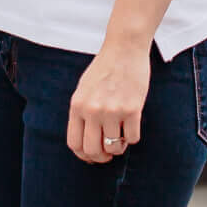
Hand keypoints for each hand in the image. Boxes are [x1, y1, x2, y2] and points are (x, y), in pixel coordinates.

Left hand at [67, 45, 149, 165]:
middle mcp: (92, 110)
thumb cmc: (104, 68)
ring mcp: (112, 110)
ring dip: (118, 147)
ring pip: (114, 148)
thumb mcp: (83, 89)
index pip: (75, 144)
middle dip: (101, 157)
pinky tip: (131, 125)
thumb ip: (81, 113)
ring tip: (120, 135)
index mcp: (77, 105)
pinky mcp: (132, 109)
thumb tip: (85, 143)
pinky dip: (132, 137)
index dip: (84, 155)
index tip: (92, 155)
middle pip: (93, 151)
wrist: (124, 49)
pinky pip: (132, 138)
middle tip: (108, 152)